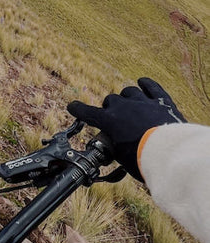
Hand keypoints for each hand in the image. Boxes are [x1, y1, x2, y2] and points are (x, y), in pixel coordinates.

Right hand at [67, 78, 184, 179]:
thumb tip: (115, 147)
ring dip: (127, 98)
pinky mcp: (161, 101)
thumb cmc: (144, 160)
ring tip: (129, 105)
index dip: (78, 109)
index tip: (72, 106)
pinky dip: (146, 84)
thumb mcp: (122, 158)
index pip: (87, 112)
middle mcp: (123, 107)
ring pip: (129, 92)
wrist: (170, 154)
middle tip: (116, 120)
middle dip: (111, 109)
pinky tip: (142, 82)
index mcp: (109, 121)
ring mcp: (142, 101)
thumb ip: (116, 148)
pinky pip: (152, 87)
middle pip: (111, 101)